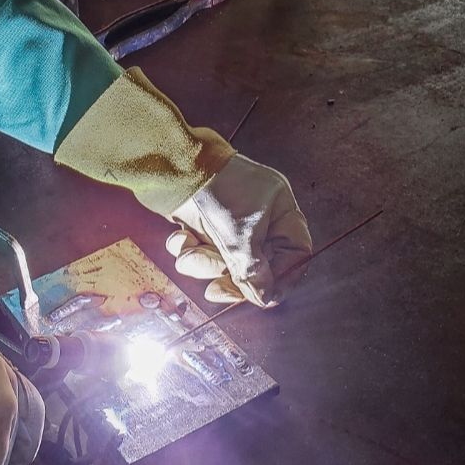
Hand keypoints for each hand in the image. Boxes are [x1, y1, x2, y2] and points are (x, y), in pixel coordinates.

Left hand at [167, 154, 311, 307]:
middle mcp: (259, 214)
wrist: (168, 165)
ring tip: (189, 251)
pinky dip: (188, 248)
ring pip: (224, 259)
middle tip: (215, 291)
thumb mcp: (238, 237)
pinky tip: (179, 237)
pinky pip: (201, 248)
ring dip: (203, 262)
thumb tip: (265, 299)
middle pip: (257, 262)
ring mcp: (230, 218)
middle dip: (231, 275)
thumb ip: (253, 272)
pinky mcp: (203, 221)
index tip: (262, 297)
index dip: (282, 279)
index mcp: (280, 209)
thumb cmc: (212, 191)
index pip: (296, 253)